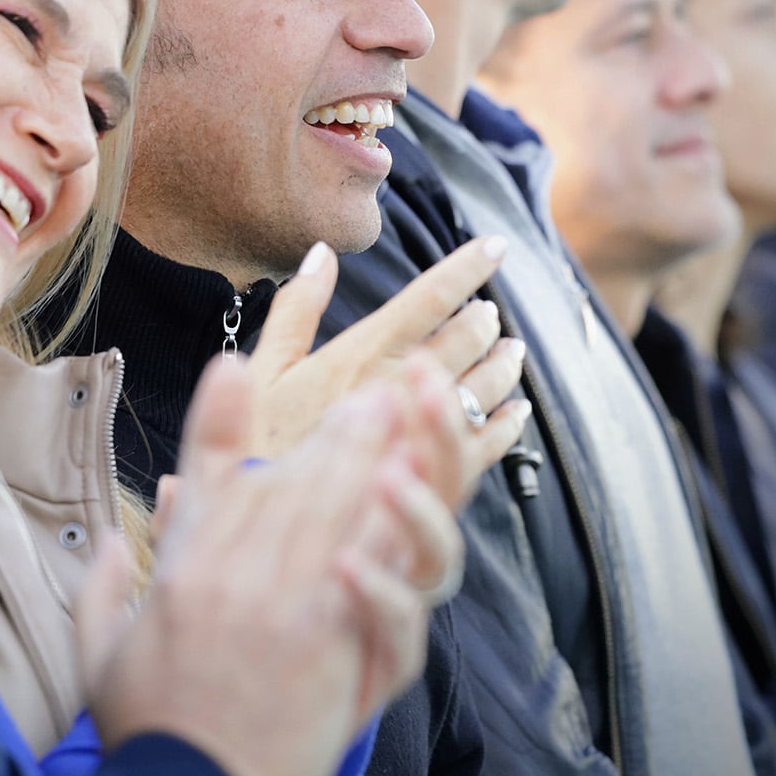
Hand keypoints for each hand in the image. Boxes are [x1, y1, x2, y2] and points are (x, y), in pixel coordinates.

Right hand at [75, 356, 447, 775]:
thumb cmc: (146, 733)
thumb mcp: (98, 656)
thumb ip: (103, 591)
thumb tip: (110, 544)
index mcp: (178, 572)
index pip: (204, 476)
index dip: (220, 415)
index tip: (235, 365)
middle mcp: (228, 573)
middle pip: (286, 479)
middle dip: (331, 431)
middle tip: (369, 394)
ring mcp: (279, 603)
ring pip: (330, 509)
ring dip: (367, 459)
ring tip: (397, 421)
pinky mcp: (325, 641)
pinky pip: (361, 571)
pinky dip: (380, 530)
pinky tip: (399, 495)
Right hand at [247, 235, 530, 506]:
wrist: (268, 529)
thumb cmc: (258, 444)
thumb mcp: (265, 368)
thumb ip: (296, 308)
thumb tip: (323, 252)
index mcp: (364, 354)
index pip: (430, 297)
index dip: (468, 267)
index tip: (495, 247)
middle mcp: (403, 389)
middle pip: (466, 340)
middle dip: (485, 320)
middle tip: (492, 314)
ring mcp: (424, 435)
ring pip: (485, 388)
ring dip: (503, 365)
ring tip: (513, 353)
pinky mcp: (436, 479)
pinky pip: (488, 445)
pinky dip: (508, 423)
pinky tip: (516, 413)